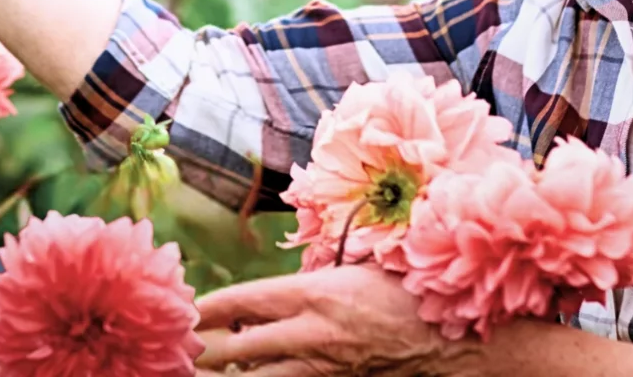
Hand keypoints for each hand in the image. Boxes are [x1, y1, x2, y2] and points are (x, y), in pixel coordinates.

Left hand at [194, 263, 483, 375]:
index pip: (242, 300)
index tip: (184, 308)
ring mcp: (323, 367)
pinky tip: (250, 376)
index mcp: (315, 292)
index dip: (206, 307)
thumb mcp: (358, 267)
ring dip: (228, 373)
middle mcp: (312, 332)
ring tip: (201, 370)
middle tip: (179, 345)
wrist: (454, 339)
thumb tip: (267, 295)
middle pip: (236, 347)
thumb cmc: (407, 291)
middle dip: (202, 348)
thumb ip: (312, 279)